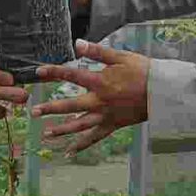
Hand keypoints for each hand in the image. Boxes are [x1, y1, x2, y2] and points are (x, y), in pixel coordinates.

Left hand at [33, 41, 149, 156]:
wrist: (162, 92)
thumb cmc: (142, 71)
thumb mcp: (120, 57)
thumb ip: (96, 52)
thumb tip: (76, 43)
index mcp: (100, 82)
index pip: (71, 76)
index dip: (53, 72)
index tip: (38, 71)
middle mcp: (99, 101)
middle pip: (70, 106)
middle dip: (50, 109)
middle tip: (33, 111)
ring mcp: (106, 116)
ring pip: (80, 125)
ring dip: (62, 130)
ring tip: (46, 134)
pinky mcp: (113, 125)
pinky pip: (95, 137)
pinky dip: (82, 145)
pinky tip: (69, 151)